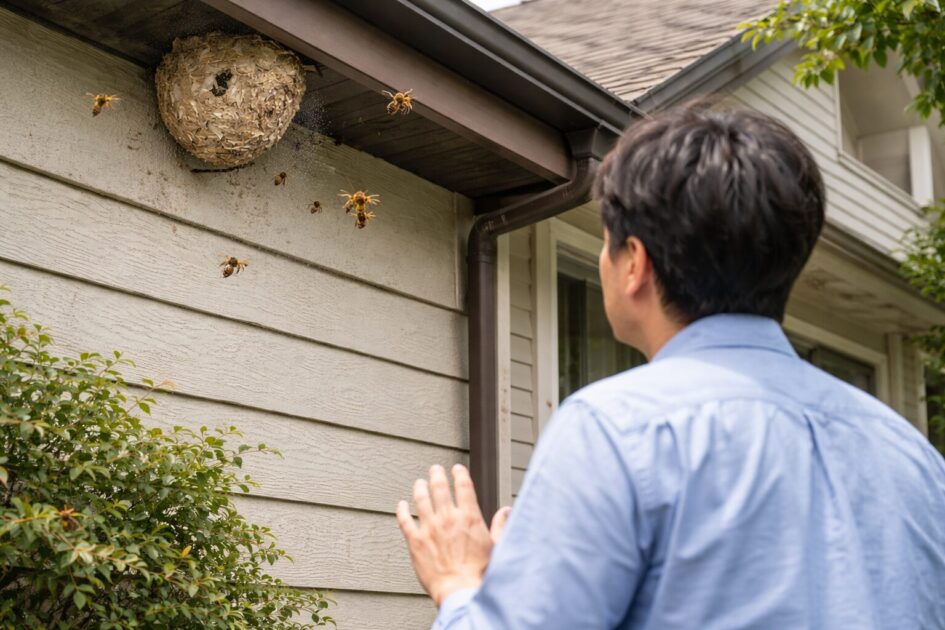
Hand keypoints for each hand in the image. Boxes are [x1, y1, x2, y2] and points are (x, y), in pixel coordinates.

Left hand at [396, 464, 510, 606]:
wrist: (460, 592)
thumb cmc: (480, 573)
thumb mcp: (496, 546)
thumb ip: (501, 526)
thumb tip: (507, 511)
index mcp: (469, 517)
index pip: (463, 486)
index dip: (459, 474)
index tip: (456, 468)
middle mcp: (448, 518)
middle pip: (439, 488)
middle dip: (437, 475)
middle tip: (435, 469)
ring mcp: (429, 529)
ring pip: (421, 499)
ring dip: (420, 488)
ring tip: (419, 483)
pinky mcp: (415, 542)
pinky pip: (405, 520)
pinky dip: (402, 510)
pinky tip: (401, 505)